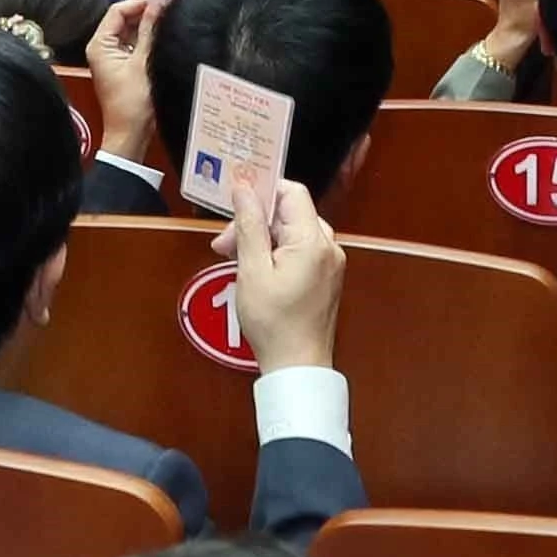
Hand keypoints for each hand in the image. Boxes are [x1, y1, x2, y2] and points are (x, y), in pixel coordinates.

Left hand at [83, 0, 159, 164]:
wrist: (131, 135)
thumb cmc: (132, 103)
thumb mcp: (143, 62)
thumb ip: (149, 31)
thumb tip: (158, 5)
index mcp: (100, 44)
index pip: (117, 11)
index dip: (139, 2)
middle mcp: (103, 48)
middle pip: (124, 20)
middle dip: (146, 13)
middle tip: (170, 6)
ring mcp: (113, 58)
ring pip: (132, 33)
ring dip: (149, 26)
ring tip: (171, 19)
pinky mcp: (124, 68)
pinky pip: (136, 46)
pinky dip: (149, 40)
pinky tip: (165, 37)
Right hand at [215, 183, 340, 371]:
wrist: (297, 366)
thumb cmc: (275, 324)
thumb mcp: (252, 271)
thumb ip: (249, 225)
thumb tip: (244, 190)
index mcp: (313, 242)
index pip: (291, 193)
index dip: (262, 192)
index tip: (237, 202)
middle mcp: (328, 248)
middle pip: (289, 213)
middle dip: (255, 222)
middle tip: (226, 243)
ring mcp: (329, 263)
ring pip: (292, 232)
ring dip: (262, 238)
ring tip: (237, 259)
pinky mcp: (325, 277)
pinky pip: (300, 250)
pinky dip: (276, 253)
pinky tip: (256, 270)